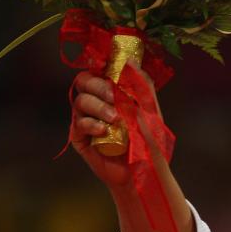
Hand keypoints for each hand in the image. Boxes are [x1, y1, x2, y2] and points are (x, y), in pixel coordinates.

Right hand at [70, 70, 163, 190]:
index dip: (101, 64)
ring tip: (115, 118)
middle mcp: (97, 101)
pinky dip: (91, 124)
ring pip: (81, 101)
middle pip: (85, 81)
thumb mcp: (150, 110)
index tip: (109, 66)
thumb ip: (142, 85)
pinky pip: (79, 123)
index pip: (100, 69)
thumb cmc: (149, 140)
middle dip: (99, 86)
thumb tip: (131, 60)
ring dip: (98, 106)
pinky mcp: (81, 136)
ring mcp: (87, 118)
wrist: (144, 170)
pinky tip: (103, 130)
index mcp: (113, 91)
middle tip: (114, 96)